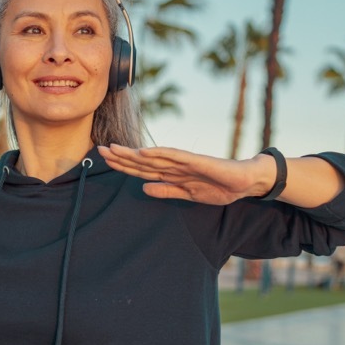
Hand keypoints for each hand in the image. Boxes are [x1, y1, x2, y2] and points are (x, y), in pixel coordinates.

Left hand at [99, 144, 276, 204]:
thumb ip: (167, 191)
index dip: (123, 166)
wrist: (245, 181)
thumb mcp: (188, 194)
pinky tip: (144, 151)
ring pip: (153, 158)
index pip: (142, 170)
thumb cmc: (220, 186)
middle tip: (99, 150)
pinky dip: (159, 153)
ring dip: (133, 154)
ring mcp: (185, 163)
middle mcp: (174, 166)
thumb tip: (144, 189)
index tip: (104, 161)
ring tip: (114, 149)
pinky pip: (175, 157)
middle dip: (121, 157)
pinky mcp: (197, 161)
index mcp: (172, 175)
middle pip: (142, 162)